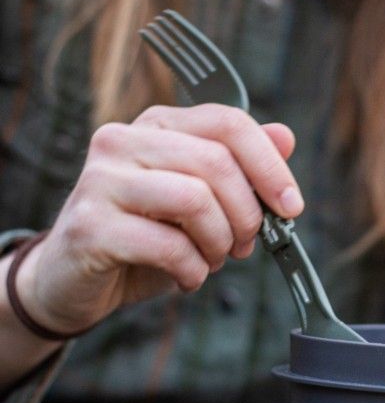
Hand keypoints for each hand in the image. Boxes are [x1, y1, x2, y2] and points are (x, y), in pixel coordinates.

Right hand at [15, 104, 302, 335]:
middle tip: (245, 245)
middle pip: (216, 162)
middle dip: (247, 214)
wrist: (73, 279)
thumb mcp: (201, 202)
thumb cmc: (145, 237)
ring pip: (195, 200)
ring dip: (220, 243)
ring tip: (212, 260)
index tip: (292, 207)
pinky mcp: (90, 226)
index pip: (228, 123)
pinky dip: (194, 270)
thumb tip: (286, 137)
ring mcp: (102, 180)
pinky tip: (188, 277)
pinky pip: (169, 246)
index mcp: (158, 126)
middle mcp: (124, 140)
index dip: (271, 166)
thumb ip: (241, 169)